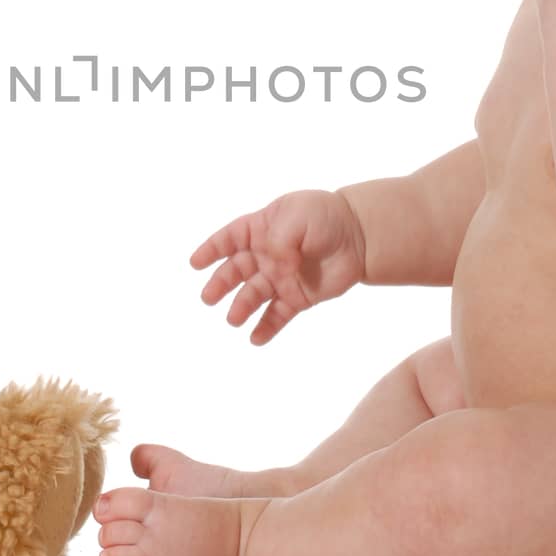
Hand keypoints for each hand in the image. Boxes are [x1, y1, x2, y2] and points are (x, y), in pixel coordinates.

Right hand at [189, 190, 367, 344]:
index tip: (195, 263)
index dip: (211, 250)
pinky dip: (266, 328)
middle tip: (208, 298)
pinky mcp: (297, 297)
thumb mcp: (298, 216)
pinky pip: (277, 315)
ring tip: (233, 319)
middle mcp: (266, 255)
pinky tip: (255, 339)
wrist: (360, 236)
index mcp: (261, 228)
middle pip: (236, 270)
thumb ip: (279, 240)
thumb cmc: (325, 216)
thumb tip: (273, 266)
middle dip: (220, 283)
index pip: (229, 239)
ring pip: (254, 295)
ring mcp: (281, 277)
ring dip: (241, 307)